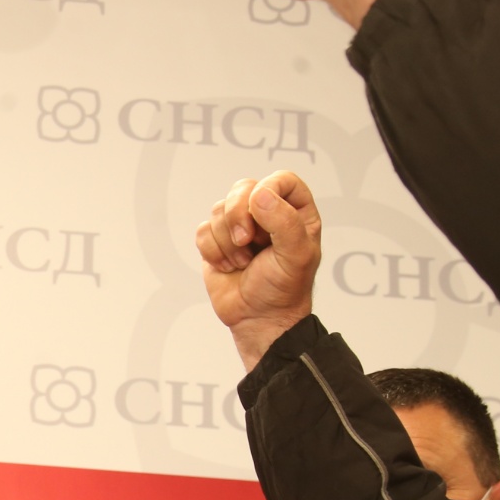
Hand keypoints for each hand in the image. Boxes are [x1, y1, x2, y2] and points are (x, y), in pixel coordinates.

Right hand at [197, 170, 323, 372]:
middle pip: (242, 189)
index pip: (280, 179)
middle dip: (238, 216)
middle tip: (247, 242)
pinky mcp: (216, 242)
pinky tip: (229, 266)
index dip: (267, 190)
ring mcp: (239, 226)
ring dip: (227, 241)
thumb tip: (258, 196)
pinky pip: (203, 231)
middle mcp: (266, 214)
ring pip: (219, 210)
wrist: (258, 319)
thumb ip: (284, 221)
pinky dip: (213, 251)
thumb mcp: (297, 255)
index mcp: (295, 211)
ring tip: (243, 262)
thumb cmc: (284, 289)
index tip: (262, 211)